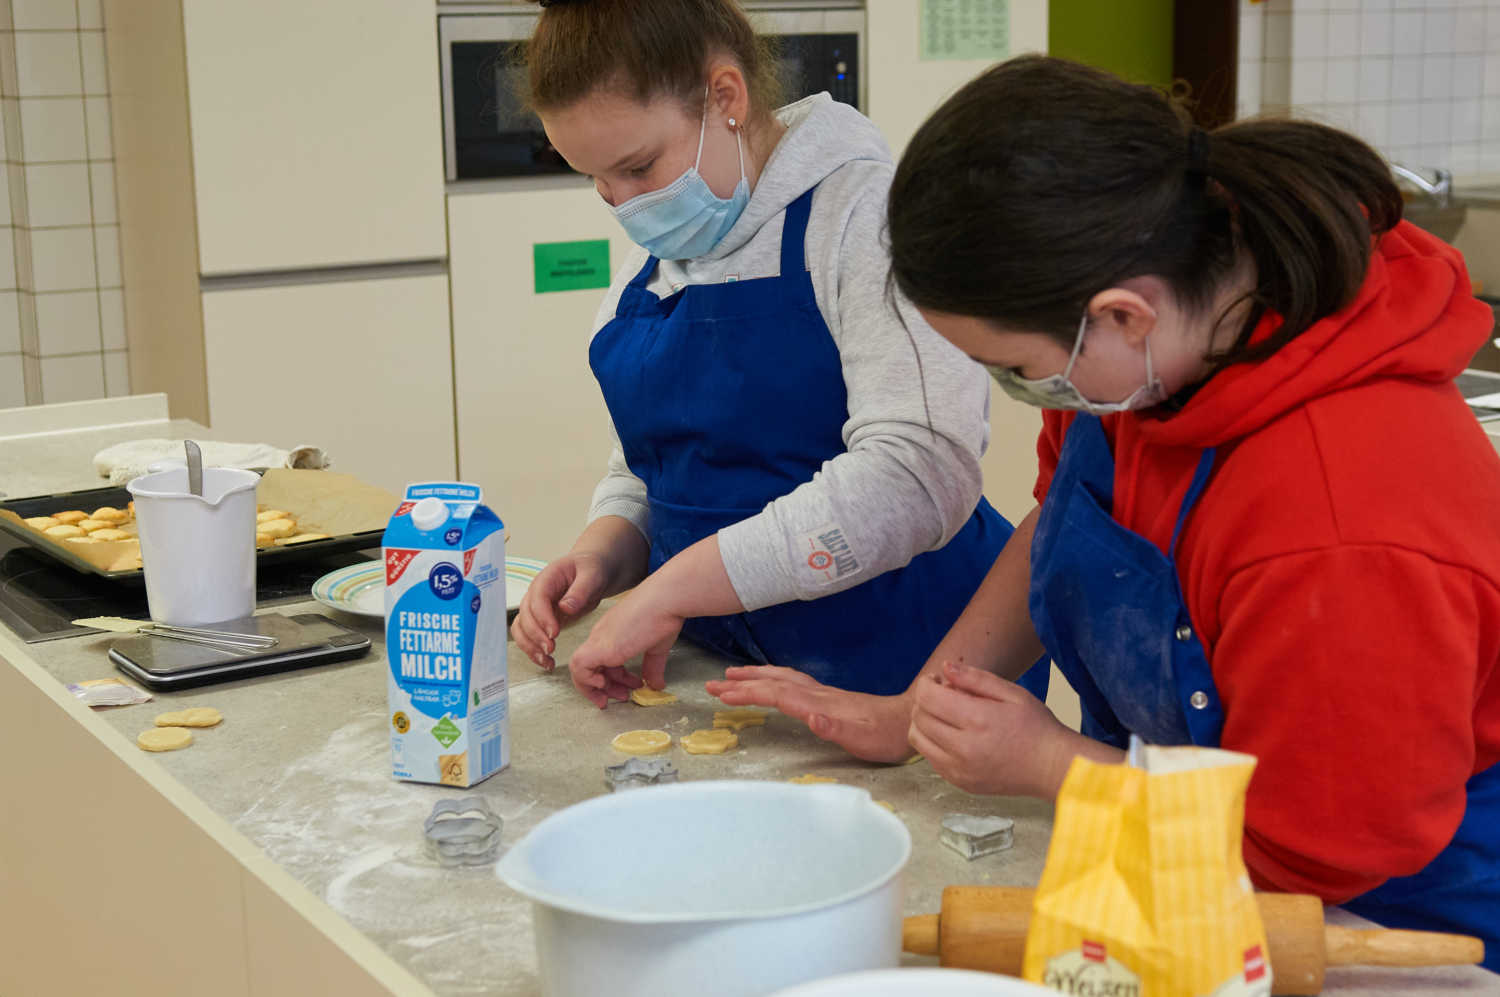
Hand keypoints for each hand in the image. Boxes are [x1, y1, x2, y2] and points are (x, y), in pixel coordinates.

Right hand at [511, 552, 611, 670]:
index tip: (554, 632)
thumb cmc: (591, 569)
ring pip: (521, 629)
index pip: (536, 599)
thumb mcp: (592, 575)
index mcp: (547, 579)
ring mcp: (536, 608)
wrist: (593, 571)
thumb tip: (566, 607)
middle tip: (551, 648)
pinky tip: (546, 661)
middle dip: (535, 635)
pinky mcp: (541, 620)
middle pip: (525, 616)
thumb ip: (580, 590)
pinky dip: (534, 651)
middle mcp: (536, 594)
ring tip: (546, 660)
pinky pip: (529, 637)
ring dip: (530, 646)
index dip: (542, 617)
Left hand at [568, 587, 682, 708]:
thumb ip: (652, 666)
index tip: (627, 686)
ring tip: (618, 696)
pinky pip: (579, 668)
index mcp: (612, 633)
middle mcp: (601, 636)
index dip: (613, 676)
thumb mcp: (657, 647)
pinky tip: (605, 684)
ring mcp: (599, 641)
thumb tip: (655, 685)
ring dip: (595, 688)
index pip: (602, 659)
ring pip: (579, 669)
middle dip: (605, 686)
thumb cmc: (663, 614)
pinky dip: (587, 681)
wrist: (665, 599)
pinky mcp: (600, 647)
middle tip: (622, 696)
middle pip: (590, 666)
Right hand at [706, 665, 914, 763]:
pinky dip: (771, 679)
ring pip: (780, 678)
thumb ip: (836, 729)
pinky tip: (769, 683)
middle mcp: (816, 695)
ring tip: (731, 676)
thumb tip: (811, 718)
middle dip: (741, 682)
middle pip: (772, 681)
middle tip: (712, 684)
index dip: (747, 693)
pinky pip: (790, 683)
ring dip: (754, 676)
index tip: (721, 694)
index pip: (775, 694)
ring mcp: (822, 694)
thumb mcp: (863, 739)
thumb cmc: (885, 736)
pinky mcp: (827, 698)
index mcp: (818, 704)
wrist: (910, 721)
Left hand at [909, 660, 1081, 798]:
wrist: (1052, 768)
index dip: (926, 684)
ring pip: (917, 740)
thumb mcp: (1012, 693)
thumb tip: (944, 668)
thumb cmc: (1036, 727)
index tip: (936, 680)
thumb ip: (975, 678)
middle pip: (919, 718)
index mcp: (977, 720)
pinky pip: (930, 758)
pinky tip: (952, 734)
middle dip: (924, 700)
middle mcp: (964, 748)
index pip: (927, 698)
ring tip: (943, 714)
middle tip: (941, 694)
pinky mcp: (960, 783)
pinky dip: (933, 742)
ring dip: (922, 722)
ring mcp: (960, 770)